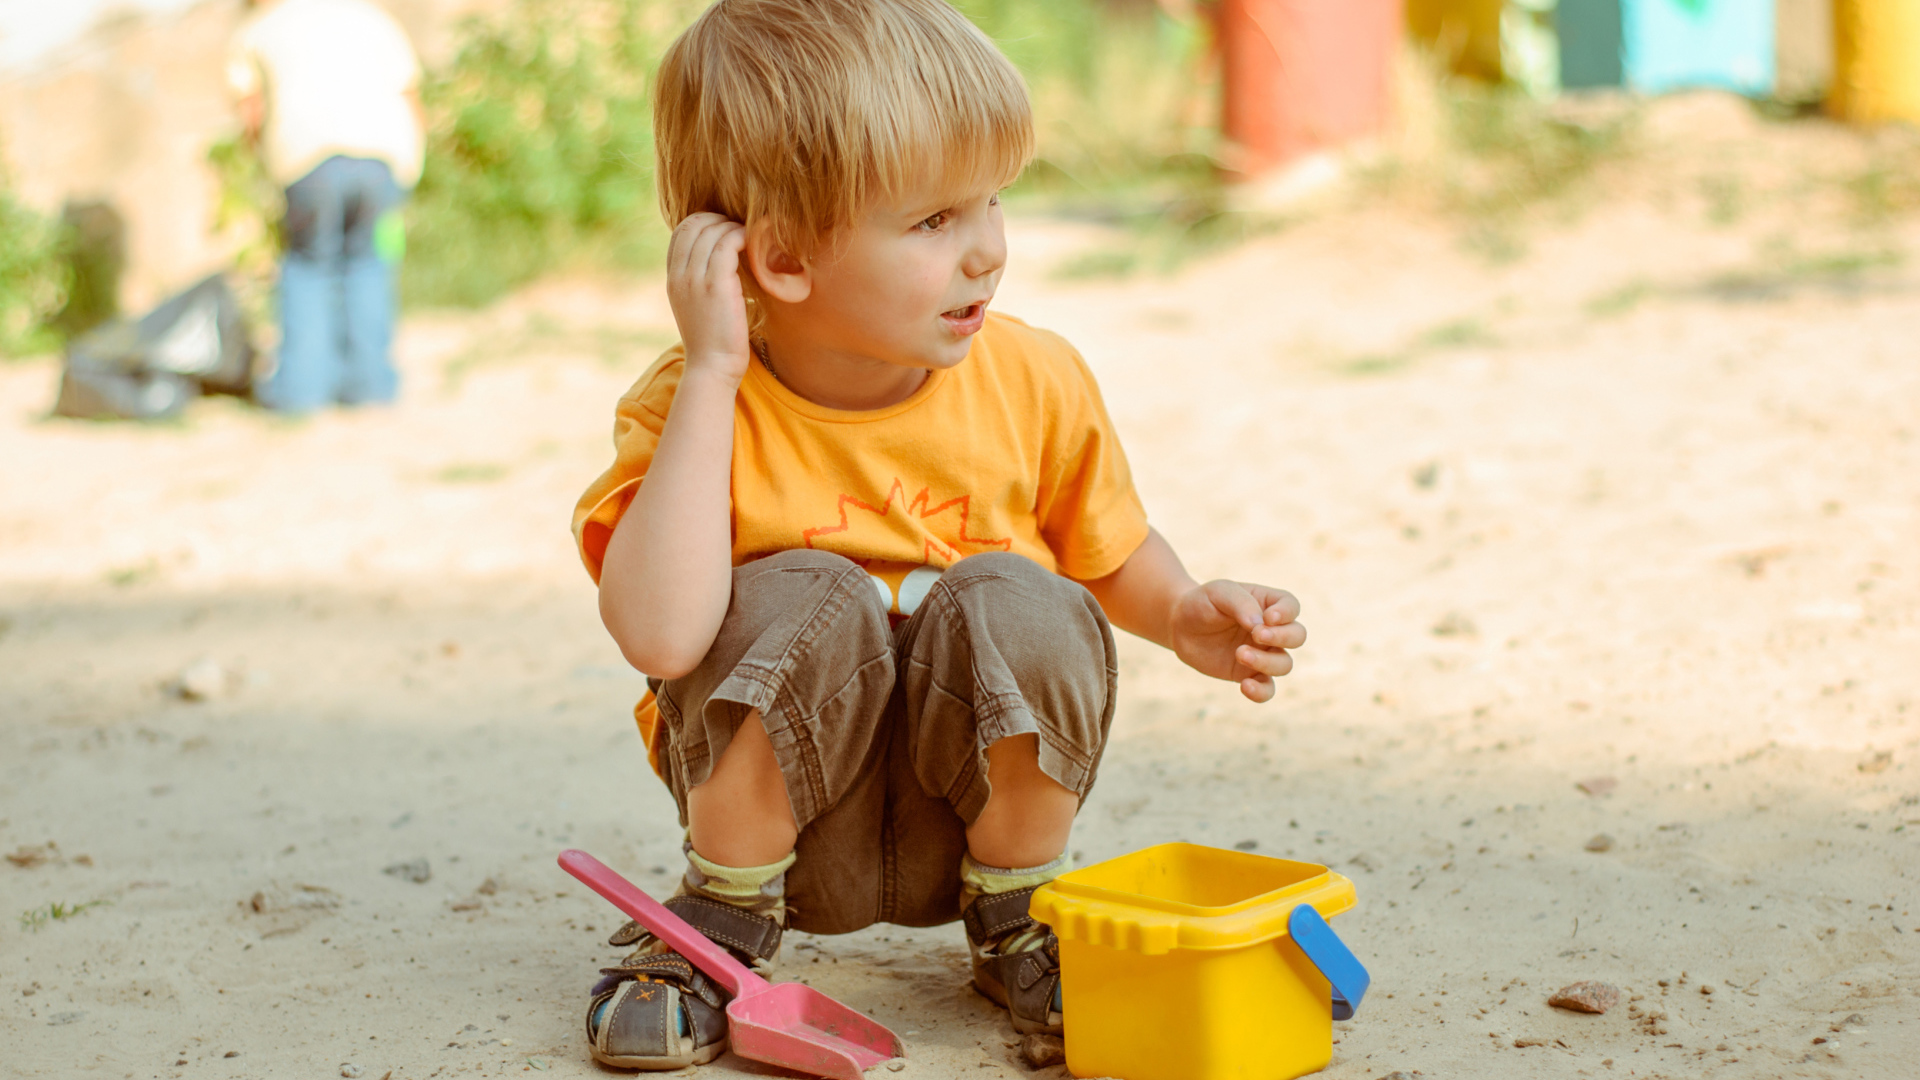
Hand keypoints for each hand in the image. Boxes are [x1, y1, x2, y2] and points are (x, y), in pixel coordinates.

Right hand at [665, 212, 750, 382]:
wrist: (712, 368)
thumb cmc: (714, 341)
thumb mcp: (699, 307)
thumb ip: (702, 282)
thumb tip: (723, 262)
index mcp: (672, 278)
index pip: (681, 231)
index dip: (704, 221)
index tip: (726, 229)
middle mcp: (679, 275)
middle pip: (694, 224)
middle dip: (720, 219)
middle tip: (742, 229)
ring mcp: (694, 278)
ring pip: (712, 231)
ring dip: (734, 226)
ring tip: (751, 235)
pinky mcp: (716, 284)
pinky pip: (727, 243)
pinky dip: (742, 236)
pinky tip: (754, 244)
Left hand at [1167, 581, 1304, 702]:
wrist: (1180, 626)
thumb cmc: (1203, 603)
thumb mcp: (1219, 592)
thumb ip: (1241, 603)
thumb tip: (1260, 624)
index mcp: (1268, 604)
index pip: (1291, 606)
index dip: (1286, 614)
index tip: (1267, 618)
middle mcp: (1271, 630)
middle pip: (1298, 636)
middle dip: (1283, 637)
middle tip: (1257, 635)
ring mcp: (1262, 653)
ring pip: (1284, 664)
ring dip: (1267, 662)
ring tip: (1239, 653)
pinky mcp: (1248, 673)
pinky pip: (1267, 689)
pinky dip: (1261, 692)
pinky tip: (1245, 685)